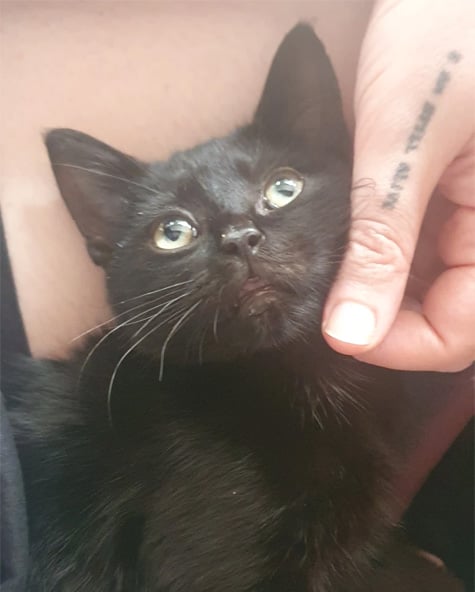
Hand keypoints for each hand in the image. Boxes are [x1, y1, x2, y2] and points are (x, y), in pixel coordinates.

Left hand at [322, 0, 474, 371]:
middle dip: (380, 316)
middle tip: (318, 293)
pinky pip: (416, 250)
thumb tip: (351, 336)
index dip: (397, 346)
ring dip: (371, 284)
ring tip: (325, 256)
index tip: (333, 329)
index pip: (459, 334)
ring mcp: (468, 216)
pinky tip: (344, 232)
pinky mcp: (450, 200)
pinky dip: (375, 251)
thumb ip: (380, 244)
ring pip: (424, 289)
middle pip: (442, 317)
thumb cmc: (446, 27)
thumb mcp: (403, 144)